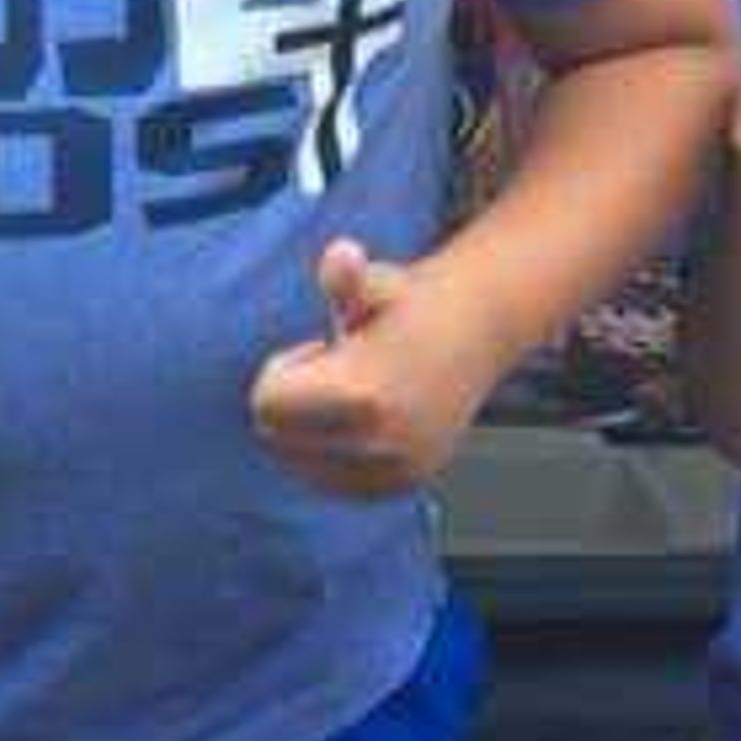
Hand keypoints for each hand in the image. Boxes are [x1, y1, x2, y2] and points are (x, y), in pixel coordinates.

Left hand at [246, 236, 498, 501]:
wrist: (474, 334)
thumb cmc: (410, 305)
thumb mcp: (373, 283)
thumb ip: (346, 275)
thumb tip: (342, 254)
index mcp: (363, 395)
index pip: (266, 403)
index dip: (284, 369)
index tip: (322, 348)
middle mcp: (379, 444)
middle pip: (277, 438)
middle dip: (294, 402)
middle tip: (339, 369)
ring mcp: (391, 472)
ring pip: (300, 465)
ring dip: (311, 429)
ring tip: (356, 394)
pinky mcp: (400, 486)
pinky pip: (331, 482)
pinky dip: (332, 454)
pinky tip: (366, 419)